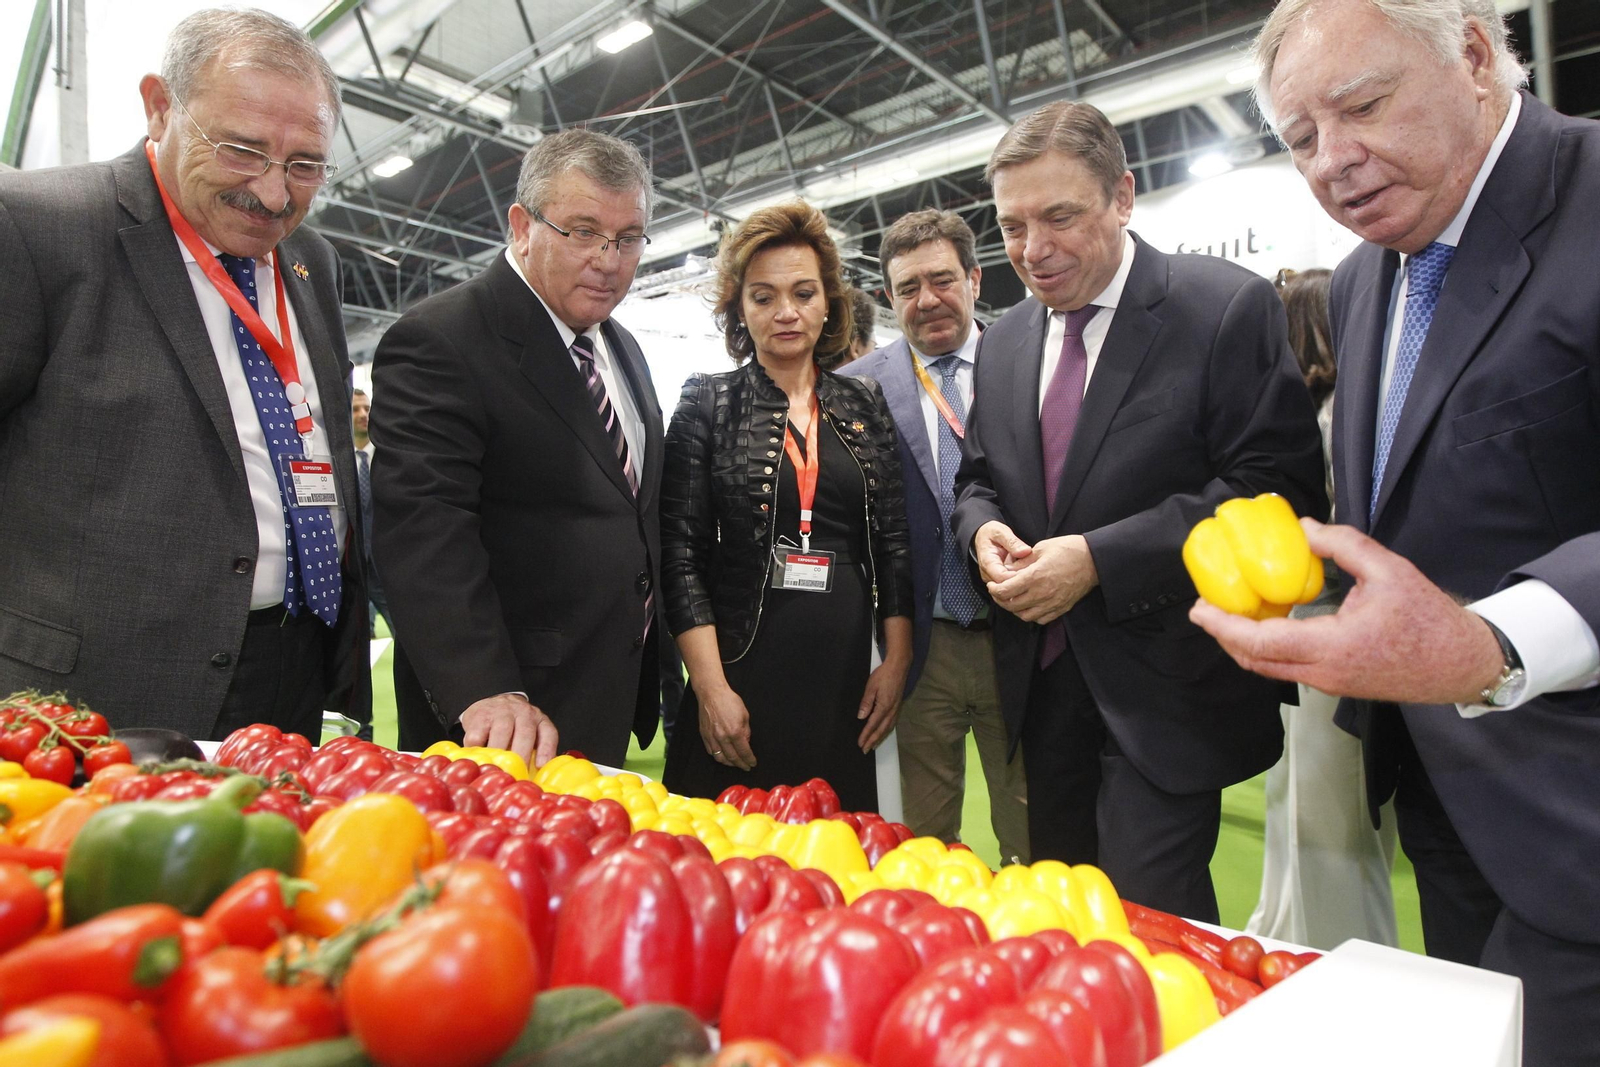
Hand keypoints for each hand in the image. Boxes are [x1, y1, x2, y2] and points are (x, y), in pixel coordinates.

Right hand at [460, 693, 559, 767]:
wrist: (491, 700)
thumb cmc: (513, 725)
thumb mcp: (531, 733)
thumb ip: (535, 751)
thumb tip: (536, 778)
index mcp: (539, 720)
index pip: (549, 734)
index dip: (546, 750)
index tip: (540, 765)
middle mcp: (523, 713)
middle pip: (525, 734)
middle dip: (521, 755)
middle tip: (516, 773)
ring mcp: (501, 713)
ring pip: (502, 733)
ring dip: (499, 752)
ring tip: (496, 768)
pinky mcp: (480, 716)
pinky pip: (478, 735)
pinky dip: (476, 749)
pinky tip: (477, 757)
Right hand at [697, 683, 755, 770]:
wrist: (711, 693)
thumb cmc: (729, 701)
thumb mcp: (744, 715)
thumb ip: (746, 731)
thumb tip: (746, 743)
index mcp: (735, 732)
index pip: (744, 752)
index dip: (749, 760)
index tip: (753, 763)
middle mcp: (723, 737)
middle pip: (732, 758)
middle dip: (741, 764)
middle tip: (746, 767)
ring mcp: (712, 737)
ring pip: (720, 758)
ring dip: (729, 763)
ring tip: (735, 764)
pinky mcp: (704, 735)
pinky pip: (711, 751)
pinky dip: (717, 756)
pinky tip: (723, 757)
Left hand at [857, 657, 907, 752]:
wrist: (899, 667)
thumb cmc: (884, 675)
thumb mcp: (871, 687)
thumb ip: (866, 703)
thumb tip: (861, 717)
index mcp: (884, 706)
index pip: (872, 725)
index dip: (866, 735)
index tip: (860, 743)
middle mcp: (891, 710)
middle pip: (881, 730)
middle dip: (872, 741)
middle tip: (865, 750)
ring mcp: (896, 709)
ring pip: (888, 728)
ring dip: (880, 738)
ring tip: (873, 745)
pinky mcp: (898, 706)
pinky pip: (892, 723)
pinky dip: (886, 731)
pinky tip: (883, 733)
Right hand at [973, 521, 1032, 585]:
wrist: (983, 536)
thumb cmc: (990, 534)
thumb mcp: (1000, 532)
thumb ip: (1012, 541)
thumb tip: (1025, 551)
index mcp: (987, 563)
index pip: (1001, 578)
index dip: (1016, 577)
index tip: (1031, 571)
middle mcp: (989, 574)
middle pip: (1005, 587)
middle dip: (1021, 582)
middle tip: (1036, 574)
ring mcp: (993, 579)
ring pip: (1008, 589)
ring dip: (1021, 584)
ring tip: (1034, 574)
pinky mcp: (999, 580)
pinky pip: (1010, 586)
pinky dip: (1020, 582)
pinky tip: (1030, 575)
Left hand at [987, 534, 1097, 623]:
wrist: (1094, 560)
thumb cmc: (1069, 550)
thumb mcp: (1040, 549)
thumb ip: (1021, 563)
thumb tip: (1006, 571)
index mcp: (1035, 576)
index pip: (1006, 590)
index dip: (994, 589)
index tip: (992, 585)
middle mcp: (1042, 593)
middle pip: (1012, 606)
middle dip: (1000, 600)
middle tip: (998, 593)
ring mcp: (1053, 603)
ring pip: (1025, 616)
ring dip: (1015, 610)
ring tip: (1012, 599)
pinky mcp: (1061, 608)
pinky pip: (1040, 619)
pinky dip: (1031, 615)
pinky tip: (1029, 605)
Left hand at [1188, 519, 1505, 704]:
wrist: (1463, 663)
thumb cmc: (1430, 618)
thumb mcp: (1389, 570)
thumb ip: (1344, 546)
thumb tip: (1305, 528)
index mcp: (1333, 647)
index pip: (1261, 643)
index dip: (1224, 627)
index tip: (1199, 610)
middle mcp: (1324, 672)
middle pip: (1256, 661)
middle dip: (1224, 637)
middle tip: (1204, 611)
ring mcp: (1330, 683)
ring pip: (1271, 669)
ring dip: (1245, 644)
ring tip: (1230, 615)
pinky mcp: (1337, 684)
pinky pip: (1290, 669)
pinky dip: (1269, 650)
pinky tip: (1267, 625)